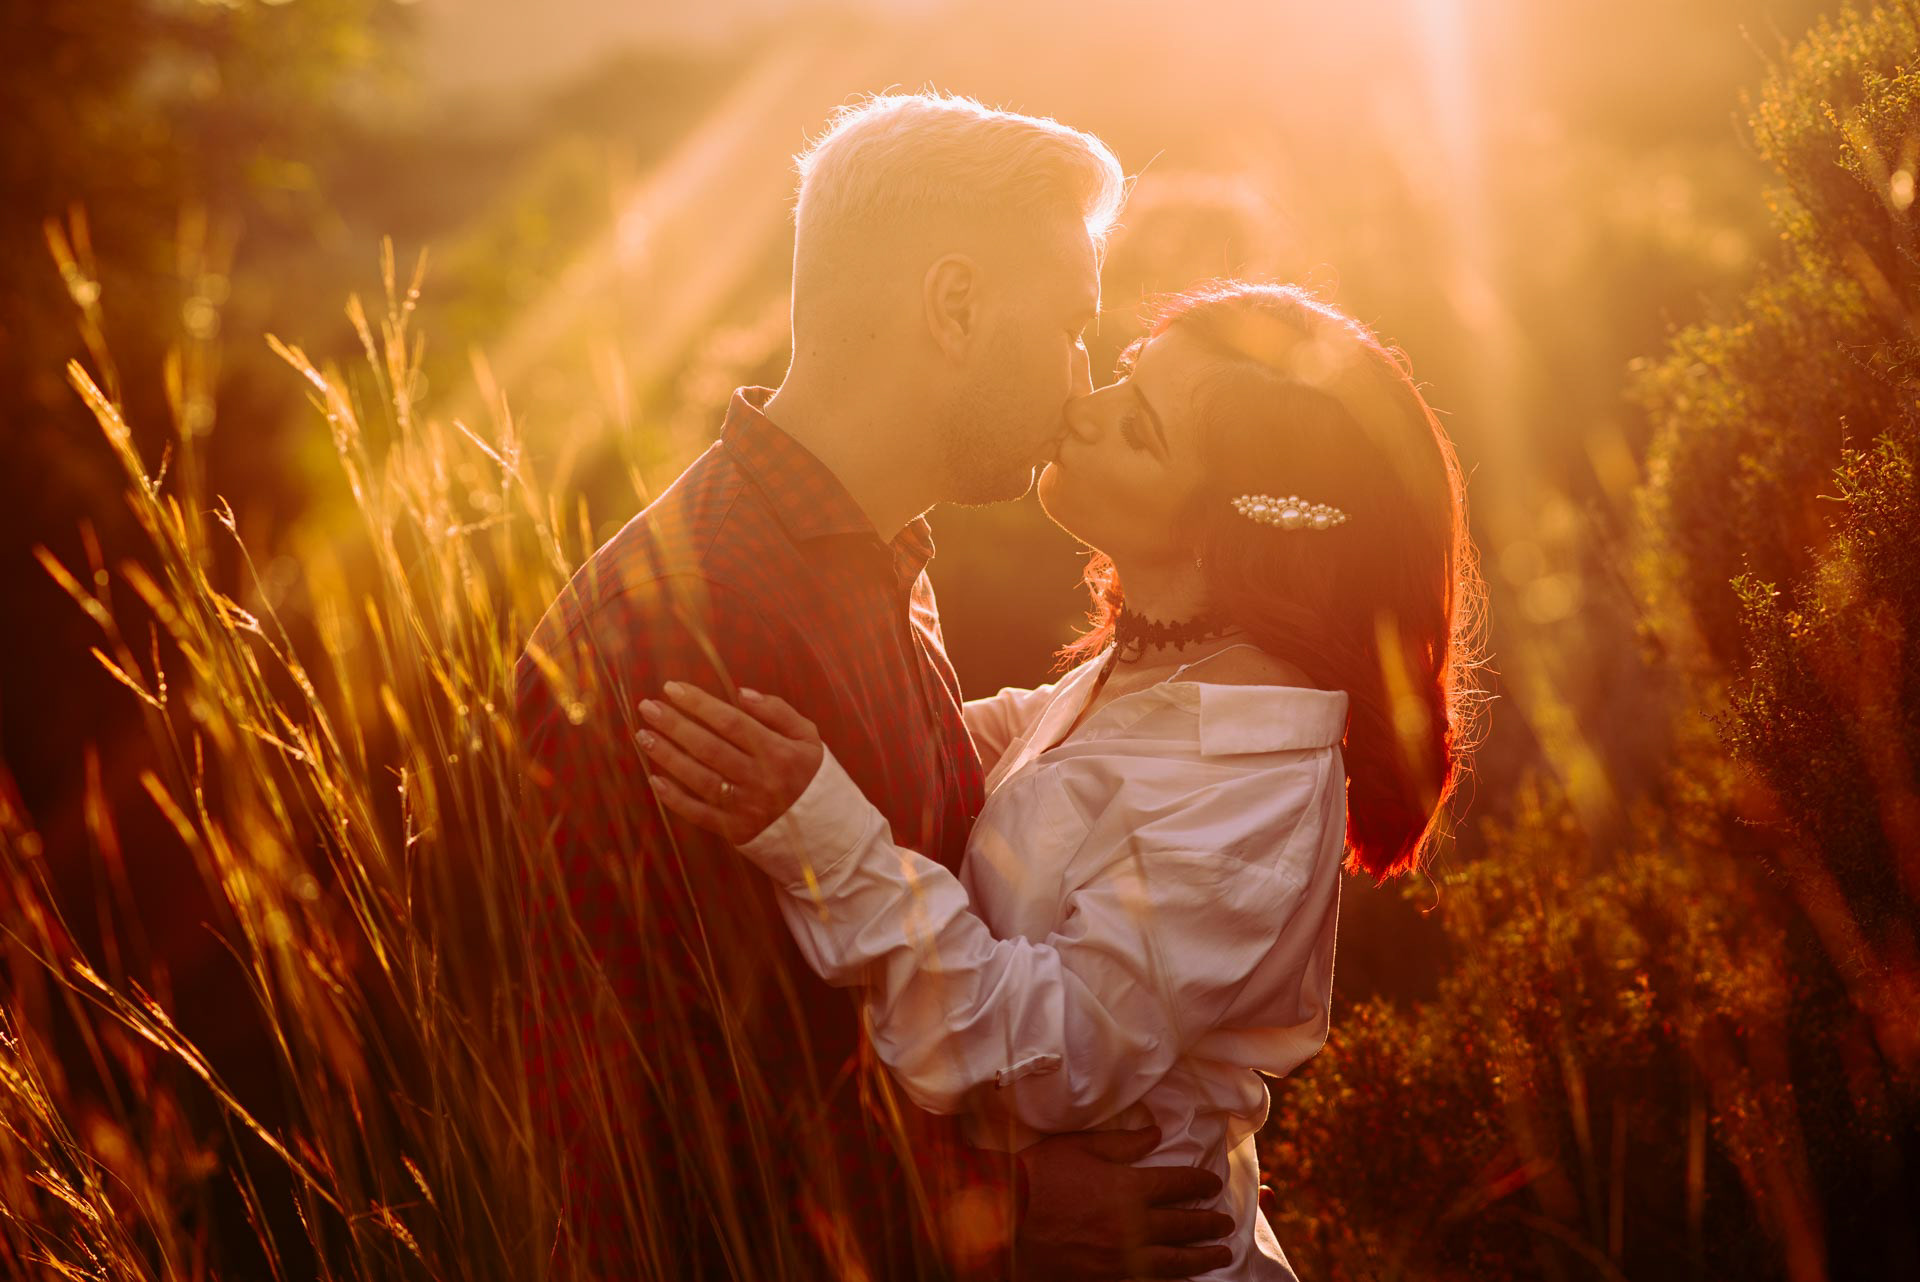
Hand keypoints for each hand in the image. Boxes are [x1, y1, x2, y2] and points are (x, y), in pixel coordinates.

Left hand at [637, 681, 823, 844]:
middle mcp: (759, 779)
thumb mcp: (808, 737)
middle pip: (709, 748)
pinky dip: (674, 798)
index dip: (699, 704)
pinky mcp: (734, 830)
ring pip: (699, 779)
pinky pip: (698, 813)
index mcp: (778, 752)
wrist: (825, 830)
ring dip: (668, 756)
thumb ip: (778, 711)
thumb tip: (741, 692)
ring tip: (644, 735)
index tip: (672, 688)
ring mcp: (745, 807)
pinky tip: (654, 779)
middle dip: (674, 725)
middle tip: (648, 707)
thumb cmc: (810, 775)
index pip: (731, 722)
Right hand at [1014, 1126, 1233, 1279]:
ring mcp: (1121, 1256)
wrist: (1006, 1218)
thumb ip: (1123, 1143)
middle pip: (1183, 1224)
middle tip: (1225, 1224)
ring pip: (1173, 1259)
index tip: (1212, 1184)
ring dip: (1201, 1257)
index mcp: (1129, 1187)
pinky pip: (1148, 1279)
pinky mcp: (1106, 1276)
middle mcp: (1133, 1225)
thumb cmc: (1040, 1174)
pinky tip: (1179, 1276)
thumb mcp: (1081, 1146)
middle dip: (1208, 1223)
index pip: (1178, 1183)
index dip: (1200, 1183)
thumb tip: (1157, 1135)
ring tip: (1220, 1255)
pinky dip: (1169, 1277)